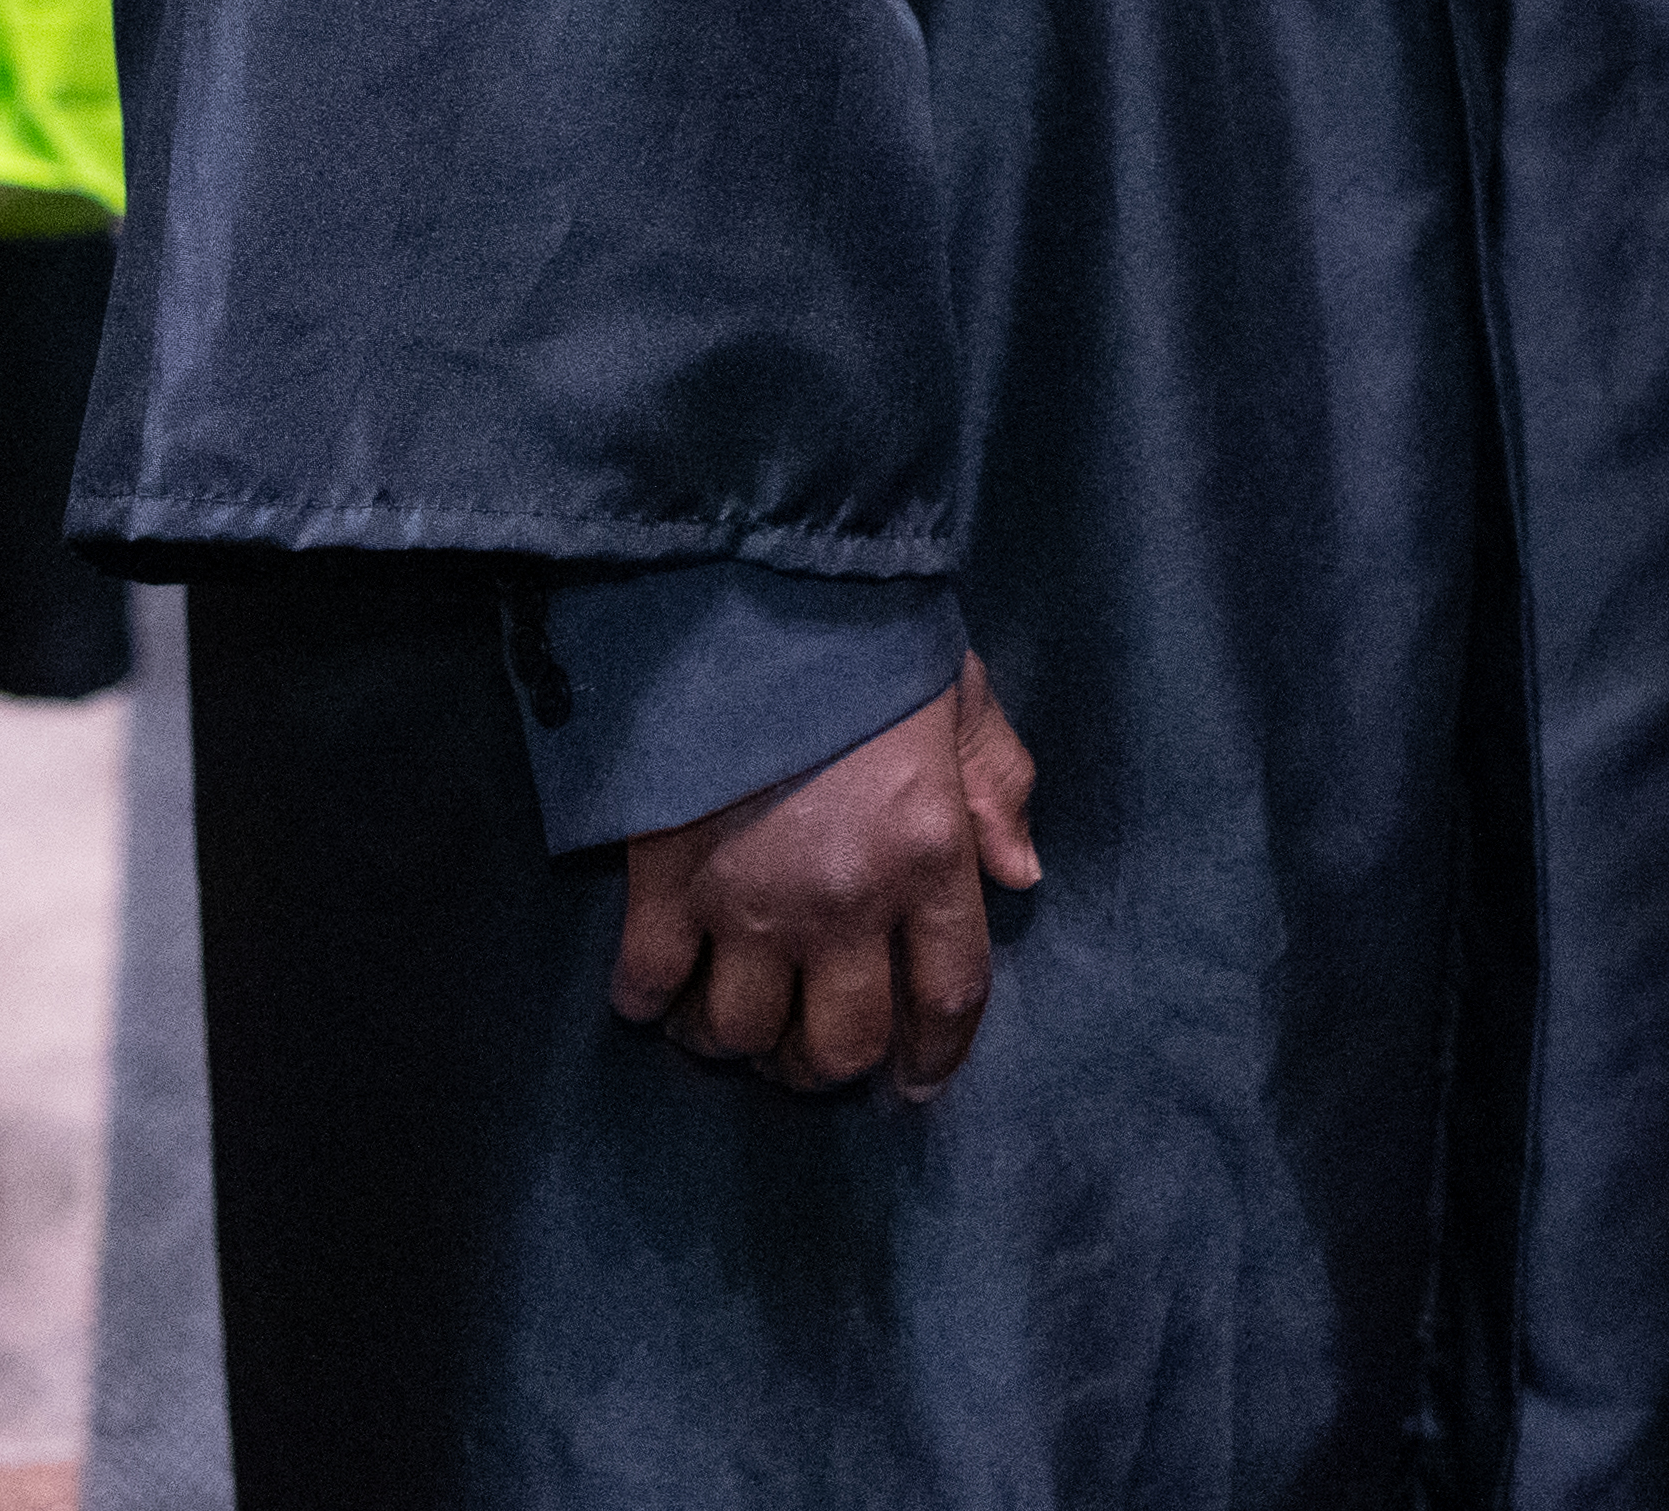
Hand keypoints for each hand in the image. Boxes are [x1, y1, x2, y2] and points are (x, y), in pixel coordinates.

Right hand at [607, 655, 1046, 1099]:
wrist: (753, 587)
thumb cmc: (868, 637)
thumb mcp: (964, 697)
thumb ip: (999, 787)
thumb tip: (1022, 877)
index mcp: (931, 857)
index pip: (950, 994)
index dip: (937, 1052)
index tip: (917, 1080)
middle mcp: (846, 903)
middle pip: (840, 1042)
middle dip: (827, 1066)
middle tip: (811, 1050)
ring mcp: (749, 902)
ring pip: (742, 1033)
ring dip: (737, 1042)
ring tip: (732, 1021)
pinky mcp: (666, 883)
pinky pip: (649, 984)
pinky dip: (646, 1004)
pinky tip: (653, 995)